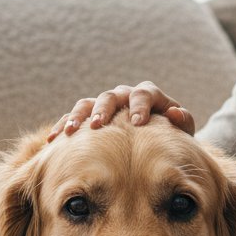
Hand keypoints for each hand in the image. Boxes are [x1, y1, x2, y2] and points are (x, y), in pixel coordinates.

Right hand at [46, 82, 195, 141]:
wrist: (155, 142)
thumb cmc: (171, 137)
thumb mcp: (181, 132)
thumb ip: (182, 122)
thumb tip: (176, 113)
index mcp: (148, 95)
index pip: (143, 94)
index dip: (140, 106)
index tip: (137, 123)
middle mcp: (124, 96)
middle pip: (111, 96)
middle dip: (104, 109)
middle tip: (99, 124)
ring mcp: (104, 105)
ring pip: (87, 103)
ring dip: (79, 116)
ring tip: (72, 132)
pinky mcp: (89, 116)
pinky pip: (72, 117)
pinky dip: (63, 126)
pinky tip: (53, 140)